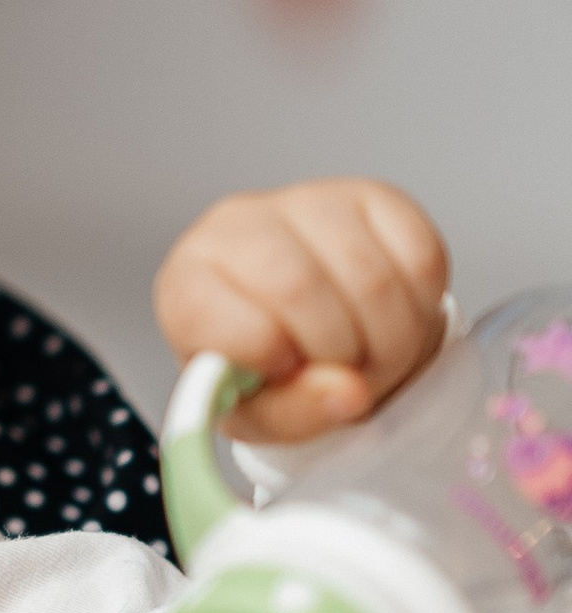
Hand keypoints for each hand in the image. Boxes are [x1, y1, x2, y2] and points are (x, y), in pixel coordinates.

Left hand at [152, 179, 448, 442]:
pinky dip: (422, 307)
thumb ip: (294, 413)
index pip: (221, 316)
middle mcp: (240, 226)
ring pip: (370, 278)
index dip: (268, 356)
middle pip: (299, 288)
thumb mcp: (261, 414)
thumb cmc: (265, 368)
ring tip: (373, 358)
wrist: (306, 326)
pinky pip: (421, 256)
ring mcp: (309, 203)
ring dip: (391, 342)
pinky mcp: (374, 198)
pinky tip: (394, 319)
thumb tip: (349, 391)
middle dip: (341, 355)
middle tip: (350, 379)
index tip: (287, 371)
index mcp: (190, 283)